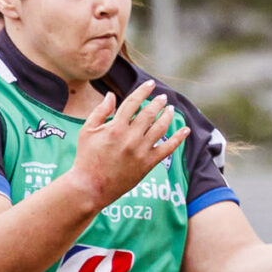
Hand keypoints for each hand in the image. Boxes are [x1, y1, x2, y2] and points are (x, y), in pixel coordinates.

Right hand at [69, 84, 184, 205]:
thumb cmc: (86, 158)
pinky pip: (167, 149)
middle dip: (158, 102)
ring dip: (167, 116)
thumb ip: (100, 111)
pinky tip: (185, 130)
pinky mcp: (147, 164)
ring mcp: (140, 151)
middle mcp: (130, 137)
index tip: (150, 84)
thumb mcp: (87, 131)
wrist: (91, 187)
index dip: (143, 91)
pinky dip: (178, 139)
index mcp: (115, 127)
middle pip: (149, 113)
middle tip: (163, 97)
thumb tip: (111, 95)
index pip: (133, 102)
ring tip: (171, 110)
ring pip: (160, 128)